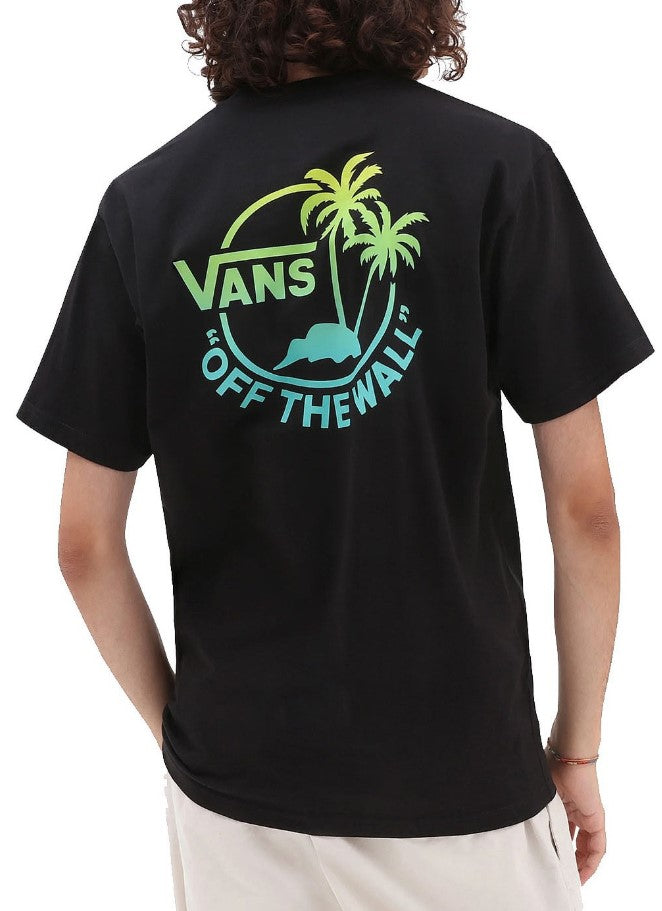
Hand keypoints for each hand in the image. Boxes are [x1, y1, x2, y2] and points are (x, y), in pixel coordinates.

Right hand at [544, 745, 605, 884]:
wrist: (567, 755)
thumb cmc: (549, 766)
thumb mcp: (537, 793)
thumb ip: (531, 807)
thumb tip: (511, 817)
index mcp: (562, 805)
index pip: (562, 832)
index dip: (558, 848)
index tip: (550, 861)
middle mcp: (576, 812)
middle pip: (576, 843)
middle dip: (571, 861)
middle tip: (562, 876)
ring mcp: (588, 816)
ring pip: (588, 847)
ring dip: (582, 865)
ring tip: (573, 879)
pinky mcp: (596, 819)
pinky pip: (598, 846)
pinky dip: (592, 861)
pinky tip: (584, 873)